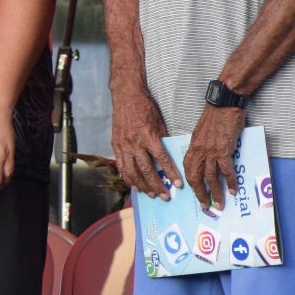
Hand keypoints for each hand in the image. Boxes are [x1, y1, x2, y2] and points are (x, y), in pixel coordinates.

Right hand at [110, 83, 181, 199]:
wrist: (126, 97)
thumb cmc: (146, 107)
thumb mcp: (159, 122)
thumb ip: (161, 140)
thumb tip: (167, 157)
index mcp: (149, 136)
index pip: (162, 159)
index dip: (170, 173)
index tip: (178, 185)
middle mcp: (135, 143)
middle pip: (146, 169)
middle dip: (156, 185)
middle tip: (164, 197)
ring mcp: (123, 145)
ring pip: (131, 171)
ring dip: (141, 185)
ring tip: (150, 194)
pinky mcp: (116, 145)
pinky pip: (121, 166)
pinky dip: (127, 178)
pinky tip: (134, 186)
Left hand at [183, 104, 244, 210]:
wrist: (223, 105)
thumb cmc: (213, 119)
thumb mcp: (200, 134)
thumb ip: (200, 148)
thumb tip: (204, 161)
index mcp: (192, 148)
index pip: (187, 171)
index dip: (190, 185)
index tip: (194, 195)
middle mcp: (198, 152)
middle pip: (196, 178)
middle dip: (200, 194)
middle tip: (206, 206)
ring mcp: (210, 152)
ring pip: (210, 177)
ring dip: (216, 192)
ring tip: (220, 204)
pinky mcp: (224, 150)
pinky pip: (226, 170)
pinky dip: (230, 181)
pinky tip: (234, 190)